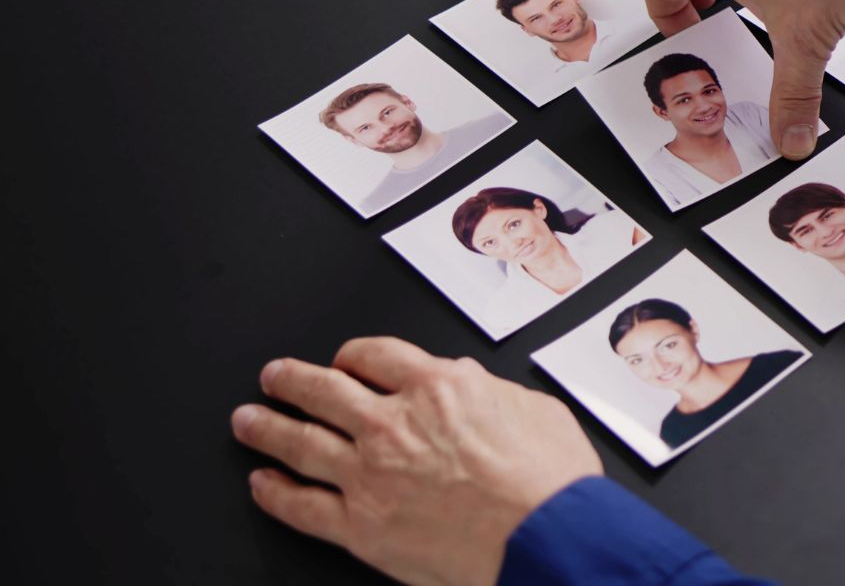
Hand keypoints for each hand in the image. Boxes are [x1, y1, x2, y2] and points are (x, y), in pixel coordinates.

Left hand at [231, 338, 601, 585]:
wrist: (544, 538)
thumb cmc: (549, 480)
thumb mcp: (532, 408)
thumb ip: (489, 390)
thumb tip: (467, 382)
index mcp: (436, 387)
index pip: (374, 355)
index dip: (351, 354)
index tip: (343, 360)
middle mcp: (393, 424)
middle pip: (324, 390)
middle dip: (293, 381)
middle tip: (274, 377)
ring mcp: (369, 475)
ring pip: (299, 441)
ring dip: (267, 427)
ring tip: (247, 420)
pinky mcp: (360, 526)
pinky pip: (300, 505)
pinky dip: (274, 492)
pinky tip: (261, 484)